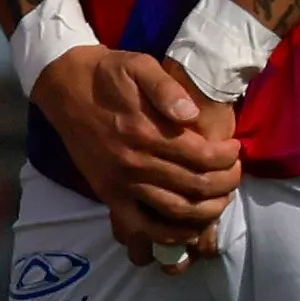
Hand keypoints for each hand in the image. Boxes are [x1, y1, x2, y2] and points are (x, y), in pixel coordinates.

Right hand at [33, 48, 241, 266]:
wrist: (65, 87)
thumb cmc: (107, 75)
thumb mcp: (138, 66)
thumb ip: (165, 88)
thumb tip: (190, 113)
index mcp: (145, 132)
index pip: (203, 156)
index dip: (228, 157)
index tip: (234, 148)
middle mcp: (135, 163)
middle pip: (196, 186)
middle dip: (226, 182)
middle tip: (234, 172)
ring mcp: (121, 184)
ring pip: (176, 211)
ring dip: (208, 210)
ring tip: (220, 196)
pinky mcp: (109, 195)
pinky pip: (142, 227)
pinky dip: (169, 234)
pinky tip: (189, 228)